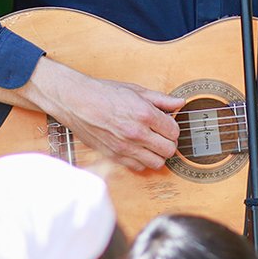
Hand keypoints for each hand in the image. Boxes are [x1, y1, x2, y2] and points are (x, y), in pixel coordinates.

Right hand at [30, 60, 184, 173]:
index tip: (166, 125)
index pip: (174, 131)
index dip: (172, 128)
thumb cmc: (104, 94)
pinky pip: (139, 167)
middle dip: (168, 142)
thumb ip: (161, 99)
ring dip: (157, 154)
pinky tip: (138, 150)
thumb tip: (179, 103)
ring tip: (151, 144)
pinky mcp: (115, 156)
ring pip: (157, 163)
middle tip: (161, 135)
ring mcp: (126, 147)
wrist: (77, 102)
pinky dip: (142, 161)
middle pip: (169, 150)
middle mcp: (137, 133)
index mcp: (145, 114)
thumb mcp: (136, 91)